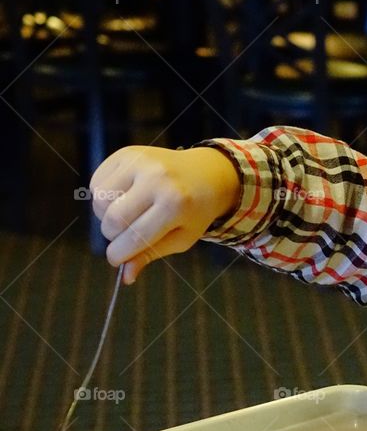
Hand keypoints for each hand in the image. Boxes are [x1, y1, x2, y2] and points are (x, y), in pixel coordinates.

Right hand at [90, 146, 240, 283]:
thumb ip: (151, 254)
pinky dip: (103, 196)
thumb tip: (125, 277)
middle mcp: (157, 179)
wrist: (205, 173)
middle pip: (111, 220)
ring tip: (128, 213)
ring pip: (99, 201)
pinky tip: (123, 196)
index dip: (119, 255)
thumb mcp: (181, 237)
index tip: (117, 259)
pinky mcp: (127, 153)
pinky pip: (96, 182)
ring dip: (106, 214)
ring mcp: (140, 162)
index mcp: (175, 205)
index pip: (134, 238)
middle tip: (126, 235)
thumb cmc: (194, 211)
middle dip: (113, 235)